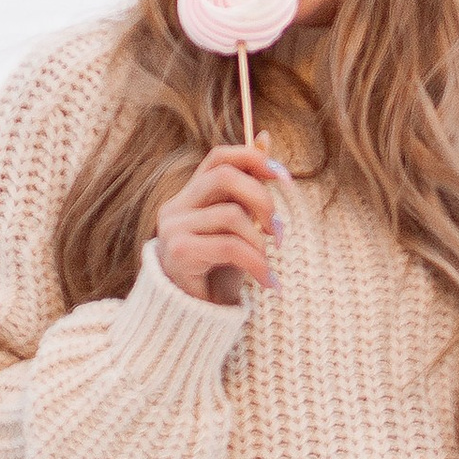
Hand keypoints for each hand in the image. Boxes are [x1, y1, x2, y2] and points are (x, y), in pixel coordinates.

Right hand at [154, 144, 285, 306]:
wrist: (194, 321)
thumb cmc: (219, 271)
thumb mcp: (240, 226)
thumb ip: (248, 186)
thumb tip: (265, 137)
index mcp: (191, 196)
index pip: (218, 157)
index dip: (254, 159)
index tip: (285, 178)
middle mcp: (176, 207)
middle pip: (225, 177)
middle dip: (262, 199)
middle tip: (278, 231)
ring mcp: (173, 229)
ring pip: (232, 215)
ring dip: (261, 243)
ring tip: (268, 265)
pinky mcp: (179, 254)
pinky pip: (230, 246)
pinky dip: (257, 264)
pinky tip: (267, 281)